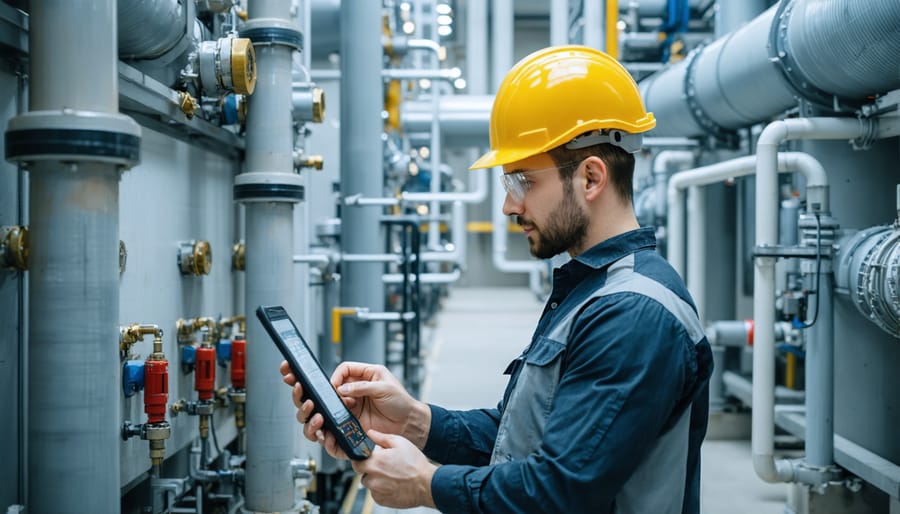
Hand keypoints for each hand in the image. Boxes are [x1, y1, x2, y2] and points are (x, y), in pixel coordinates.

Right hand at [279, 361, 430, 456]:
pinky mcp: (347, 428)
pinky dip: (320, 433)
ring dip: (308, 412)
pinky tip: (320, 430)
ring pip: (317, 413)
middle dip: (303, 390)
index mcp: (360, 378)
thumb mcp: (384, 387)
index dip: (331, 377)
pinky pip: (328, 432)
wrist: (410, 425)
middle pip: (319, 392)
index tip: (331, 386)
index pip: (338, 372)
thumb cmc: (401, 402)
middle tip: (297, 387)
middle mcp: (350, 395)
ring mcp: (346, 412)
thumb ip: (362, 386)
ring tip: (313, 412)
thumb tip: (341, 388)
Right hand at [330, 362, 428, 446]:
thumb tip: (342, 388)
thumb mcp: (383, 389)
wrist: (407, 423)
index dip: (338, 375)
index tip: (334, 384)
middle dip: (336, 389)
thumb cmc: (402, 403)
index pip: (347, 368)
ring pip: (340, 398)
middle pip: (341, 383)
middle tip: (338, 397)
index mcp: (370, 373)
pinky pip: (343, 411)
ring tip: (346, 406)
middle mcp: (362, 386)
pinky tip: (346, 414)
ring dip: (338, 402)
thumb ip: (362, 387)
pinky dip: (341, 412)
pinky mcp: (357, 414)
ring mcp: (359, 400)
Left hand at [352, 430, 436, 508]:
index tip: (367, 457)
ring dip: (376, 480)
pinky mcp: (382, 501)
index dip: (361, 459)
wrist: (426, 484)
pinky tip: (394, 484)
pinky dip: (382, 490)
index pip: (356, 462)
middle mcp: (373, 478)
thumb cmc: (415, 464)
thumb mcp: (400, 443)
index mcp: (375, 462)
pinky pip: (376, 494)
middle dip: (370, 469)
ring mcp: (377, 491)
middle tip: (384, 466)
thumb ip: (381, 437)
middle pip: (363, 473)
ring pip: (370, 484)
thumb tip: (370, 433)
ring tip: (392, 475)